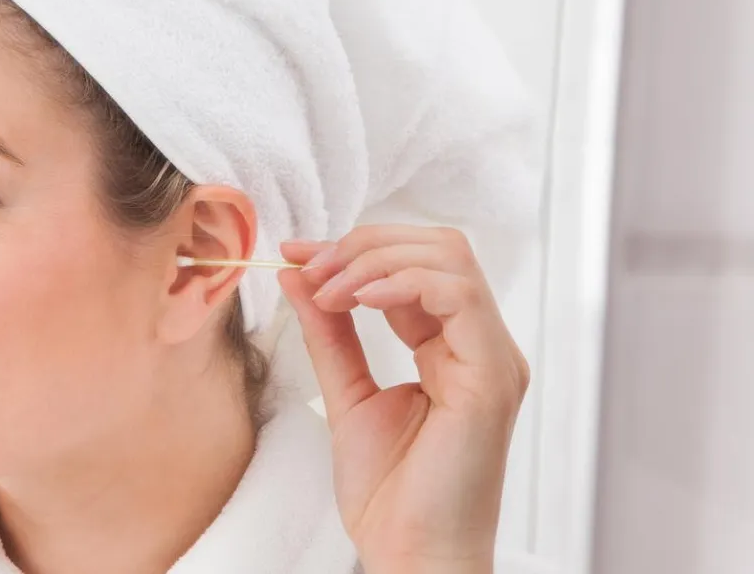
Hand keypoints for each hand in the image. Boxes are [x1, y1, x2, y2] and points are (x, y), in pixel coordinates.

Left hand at [278, 226, 528, 573]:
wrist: (408, 554)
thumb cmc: (389, 493)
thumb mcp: (346, 392)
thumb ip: (328, 331)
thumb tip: (297, 273)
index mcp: (453, 347)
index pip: (415, 264)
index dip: (354, 250)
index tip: (295, 255)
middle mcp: (480, 345)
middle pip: (438, 246)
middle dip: (364, 245)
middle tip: (309, 267)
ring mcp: (492, 358)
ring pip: (450, 258)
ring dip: (376, 260)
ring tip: (327, 289)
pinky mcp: (492, 377)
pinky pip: (458, 296)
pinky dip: (402, 283)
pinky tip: (357, 300)